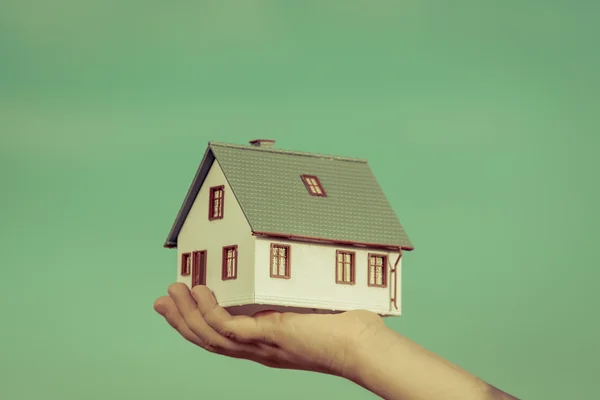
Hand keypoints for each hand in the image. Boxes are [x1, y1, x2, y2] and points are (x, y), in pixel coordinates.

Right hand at [153, 283, 386, 376]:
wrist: (364, 345)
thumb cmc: (346, 325)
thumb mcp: (310, 305)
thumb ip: (293, 292)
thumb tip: (291, 263)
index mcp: (265, 343)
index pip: (222, 336)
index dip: (197, 322)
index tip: (182, 302)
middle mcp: (259, 348)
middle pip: (207, 339)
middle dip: (181, 321)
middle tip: (162, 301)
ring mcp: (263, 345)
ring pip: (211, 336)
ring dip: (187, 315)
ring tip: (172, 292)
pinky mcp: (271, 337)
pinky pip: (229, 328)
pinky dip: (209, 312)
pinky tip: (200, 293)